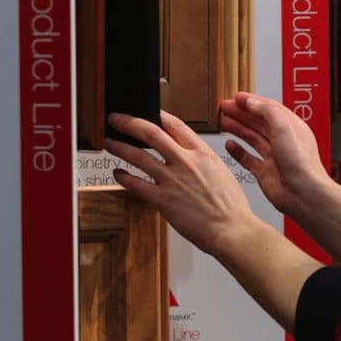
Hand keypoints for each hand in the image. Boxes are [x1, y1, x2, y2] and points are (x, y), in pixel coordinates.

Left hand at [104, 109, 258, 259]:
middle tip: (116, 119)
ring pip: (138, 156)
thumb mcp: (222, 172)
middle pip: (151, 133)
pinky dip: (123, 177)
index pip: (176, 125)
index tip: (148, 112)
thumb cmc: (230, 206)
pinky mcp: (162, 200)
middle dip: (129, 123)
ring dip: (120, 147)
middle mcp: (186, 162)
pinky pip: (136, 184)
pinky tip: (118, 174)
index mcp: (203, 154)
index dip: (158, 115)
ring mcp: (172, 180)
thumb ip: (203, 161)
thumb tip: (191, 157)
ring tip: (110, 143)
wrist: (231, 228)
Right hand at [219, 92, 330, 216]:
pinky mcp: (265, 172)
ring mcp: (274, 157)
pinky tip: (229, 145)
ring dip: (238, 128)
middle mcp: (283, 141)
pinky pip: (248, 159)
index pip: (270, 109)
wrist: (302, 193)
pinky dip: (238, 151)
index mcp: (291, 127)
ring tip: (223, 121)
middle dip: (241, 114)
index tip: (236, 97)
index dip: (252, 102)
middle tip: (224, 107)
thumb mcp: (283, 127)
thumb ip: (267, 111)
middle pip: (259, 122)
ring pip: (252, 138)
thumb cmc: (300, 162)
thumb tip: (252, 102)